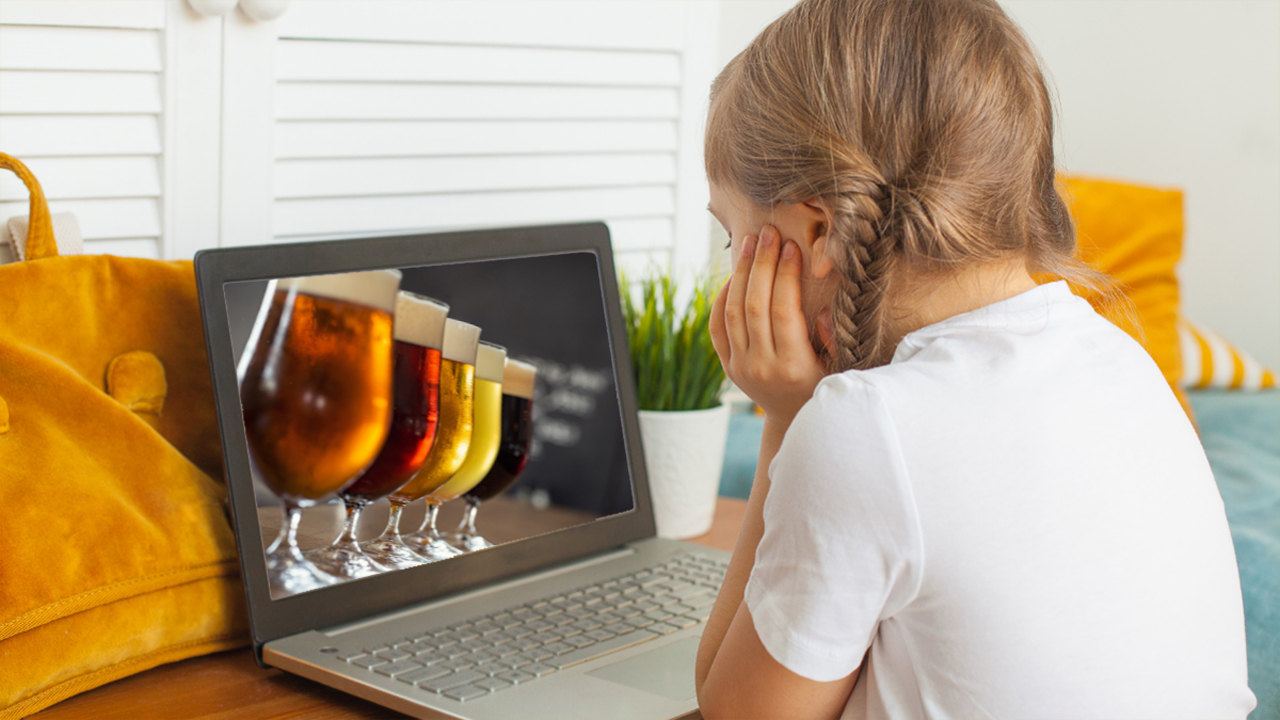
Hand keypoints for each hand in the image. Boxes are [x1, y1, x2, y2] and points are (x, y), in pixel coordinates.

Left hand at [710, 225, 826, 425]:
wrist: (793, 420)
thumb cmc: (824, 386)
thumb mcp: (839, 368)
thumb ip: (833, 339)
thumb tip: (820, 310)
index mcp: (793, 366)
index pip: (784, 311)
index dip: (786, 275)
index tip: (792, 247)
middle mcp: (761, 367)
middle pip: (754, 305)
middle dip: (762, 264)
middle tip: (768, 233)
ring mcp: (740, 367)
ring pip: (732, 312)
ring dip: (741, 273)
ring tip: (751, 243)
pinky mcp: (727, 366)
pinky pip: (717, 326)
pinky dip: (722, 297)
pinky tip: (735, 274)